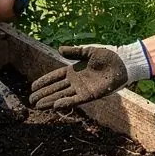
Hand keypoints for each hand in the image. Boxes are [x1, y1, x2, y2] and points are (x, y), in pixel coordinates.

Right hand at [29, 40, 151, 110]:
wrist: (123, 61)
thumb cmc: (108, 54)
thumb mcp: (88, 51)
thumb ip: (74, 52)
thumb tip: (59, 49)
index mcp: (74, 70)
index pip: (55, 77)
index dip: (44, 82)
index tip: (32, 87)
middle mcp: (76, 81)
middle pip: (56, 89)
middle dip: (43, 94)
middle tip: (30, 100)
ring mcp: (82, 89)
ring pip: (62, 96)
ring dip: (50, 101)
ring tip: (38, 106)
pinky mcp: (91, 95)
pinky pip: (75, 100)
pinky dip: (65, 103)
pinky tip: (55, 105)